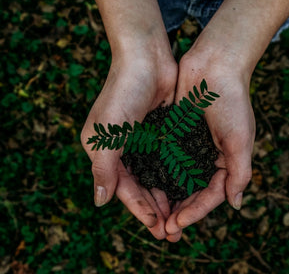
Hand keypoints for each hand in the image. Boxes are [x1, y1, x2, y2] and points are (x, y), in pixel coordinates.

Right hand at [80, 55, 176, 239]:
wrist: (146, 57)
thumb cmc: (122, 92)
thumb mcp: (108, 134)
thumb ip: (103, 169)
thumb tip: (100, 202)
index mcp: (103, 151)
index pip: (123, 188)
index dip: (139, 209)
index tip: (157, 227)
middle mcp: (122, 149)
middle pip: (140, 187)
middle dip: (155, 209)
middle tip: (172, 232)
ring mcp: (142, 141)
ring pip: (156, 177)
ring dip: (167, 197)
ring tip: (182, 218)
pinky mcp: (160, 132)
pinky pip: (168, 161)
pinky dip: (176, 177)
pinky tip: (188, 191)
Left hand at [165, 51, 254, 241]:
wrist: (215, 64)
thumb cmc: (232, 101)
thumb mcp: (240, 139)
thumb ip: (239, 172)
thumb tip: (235, 205)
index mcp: (226, 162)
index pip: (210, 195)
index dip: (195, 212)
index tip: (177, 224)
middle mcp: (207, 157)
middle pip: (191, 193)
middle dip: (179, 212)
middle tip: (163, 231)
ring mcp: (189, 146)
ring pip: (175, 180)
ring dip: (165, 199)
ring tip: (152, 217)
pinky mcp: (174, 134)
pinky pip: (164, 159)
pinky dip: (156, 174)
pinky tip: (144, 187)